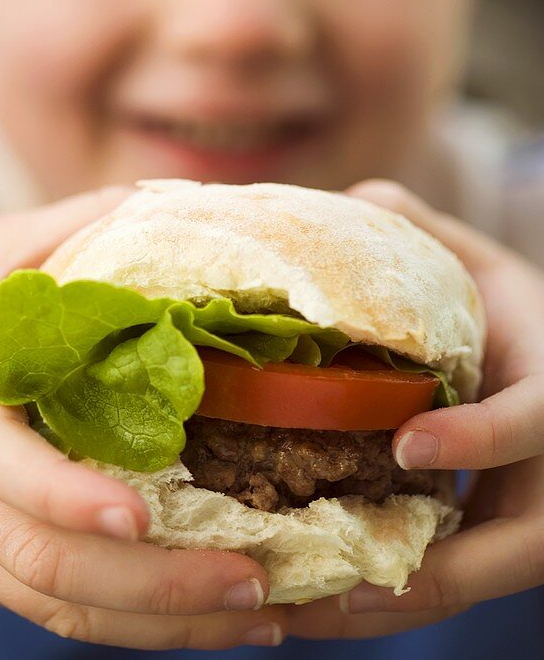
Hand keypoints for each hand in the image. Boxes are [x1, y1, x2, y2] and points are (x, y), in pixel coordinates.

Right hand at [0, 189, 287, 649]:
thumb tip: (162, 198)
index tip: (143, 515)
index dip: (64, 494)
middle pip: (37, 561)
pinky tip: (193, 616)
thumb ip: (64, 227)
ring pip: (45, 603)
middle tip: (257, 582)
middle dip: (154, 588)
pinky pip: (36, 604)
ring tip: (256, 617)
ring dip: (156, 623)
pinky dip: (120, 620)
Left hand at [285, 180, 543, 639]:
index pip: (530, 426)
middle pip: (496, 558)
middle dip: (408, 577)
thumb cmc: (530, 328)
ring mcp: (522, 533)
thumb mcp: (497, 275)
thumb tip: (363, 194)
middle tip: (312, 579)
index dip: (477, 438)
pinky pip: (432, 588)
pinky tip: (298, 603)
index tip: (408, 442)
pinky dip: (372, 601)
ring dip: (372, 609)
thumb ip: (437, 239)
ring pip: (454, 590)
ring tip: (282, 609)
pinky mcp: (489, 556)